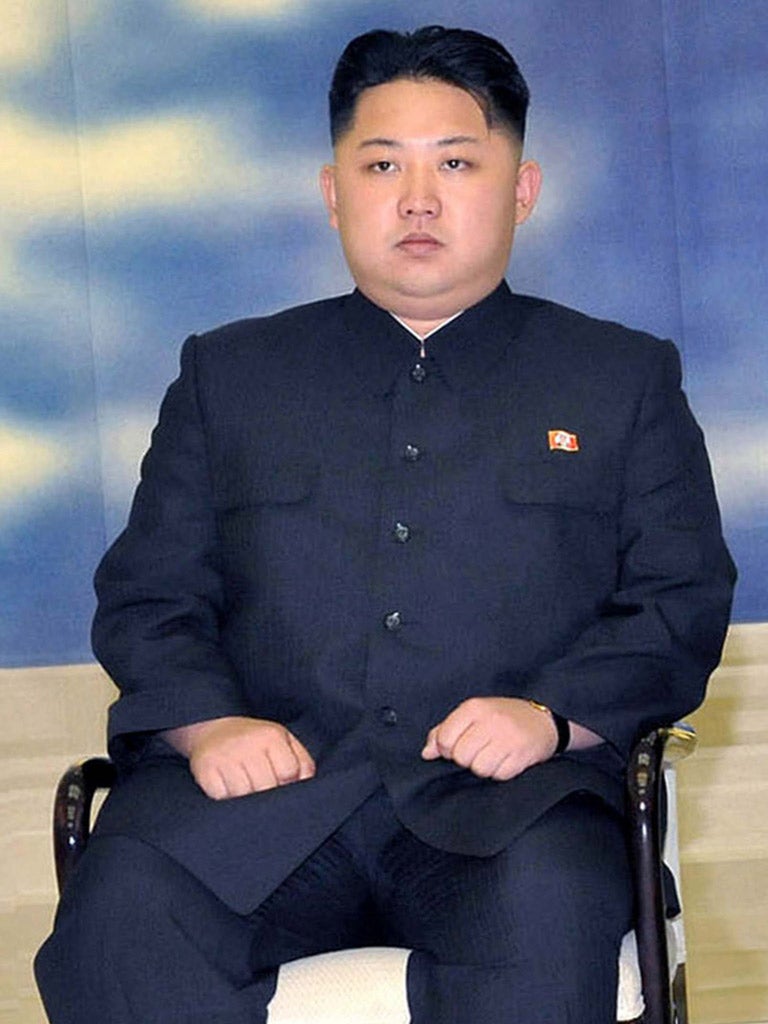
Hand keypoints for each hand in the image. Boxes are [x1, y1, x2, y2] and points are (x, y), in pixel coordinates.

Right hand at [162, 716, 315, 799]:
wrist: (213, 727)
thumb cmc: (255, 740)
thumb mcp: (283, 741)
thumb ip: (302, 762)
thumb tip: (307, 784)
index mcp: (271, 736)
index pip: (288, 772)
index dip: (286, 783)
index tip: (280, 783)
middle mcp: (247, 744)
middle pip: (266, 787)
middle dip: (266, 794)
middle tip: (261, 789)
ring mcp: (225, 756)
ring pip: (243, 795)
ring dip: (245, 798)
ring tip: (244, 787)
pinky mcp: (204, 769)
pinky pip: (221, 798)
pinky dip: (225, 798)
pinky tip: (227, 787)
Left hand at [421, 697, 558, 781]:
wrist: (543, 720)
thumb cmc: (502, 717)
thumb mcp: (472, 715)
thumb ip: (445, 731)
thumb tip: (426, 754)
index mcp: (474, 708)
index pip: (445, 739)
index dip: (447, 749)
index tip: (458, 746)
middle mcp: (490, 721)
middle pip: (461, 756)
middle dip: (467, 759)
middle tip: (479, 750)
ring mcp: (508, 738)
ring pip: (479, 769)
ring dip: (484, 767)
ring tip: (493, 755)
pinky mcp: (522, 755)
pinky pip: (499, 775)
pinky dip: (500, 772)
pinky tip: (506, 760)